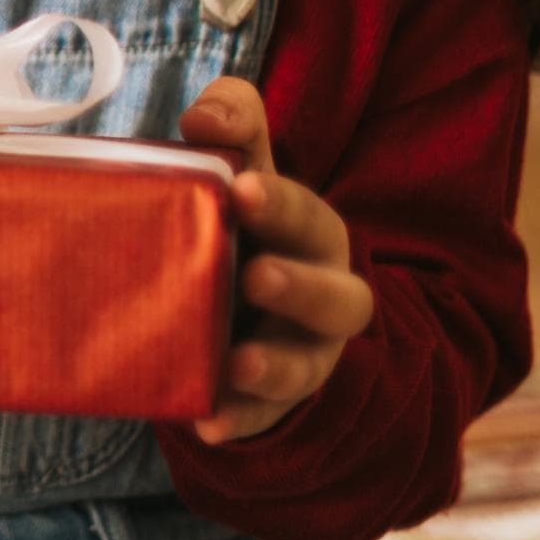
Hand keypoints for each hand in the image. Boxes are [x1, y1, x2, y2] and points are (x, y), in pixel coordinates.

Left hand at [178, 77, 374, 443]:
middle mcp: (321, 294)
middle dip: (299, 287)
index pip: (307, 215)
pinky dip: (239, 419)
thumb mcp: (241, 160)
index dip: (280, 202)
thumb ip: (230, 122)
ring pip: (306, 366)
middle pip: (334, 299)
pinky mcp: (269, 401)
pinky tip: (209, 420)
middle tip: (254, 275)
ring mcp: (300, 352)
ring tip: (238, 363)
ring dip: (276, 366)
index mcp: (312, 232)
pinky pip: (262, 419)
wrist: (239, 292)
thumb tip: (204, 120)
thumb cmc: (236, 212)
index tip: (241, 187)